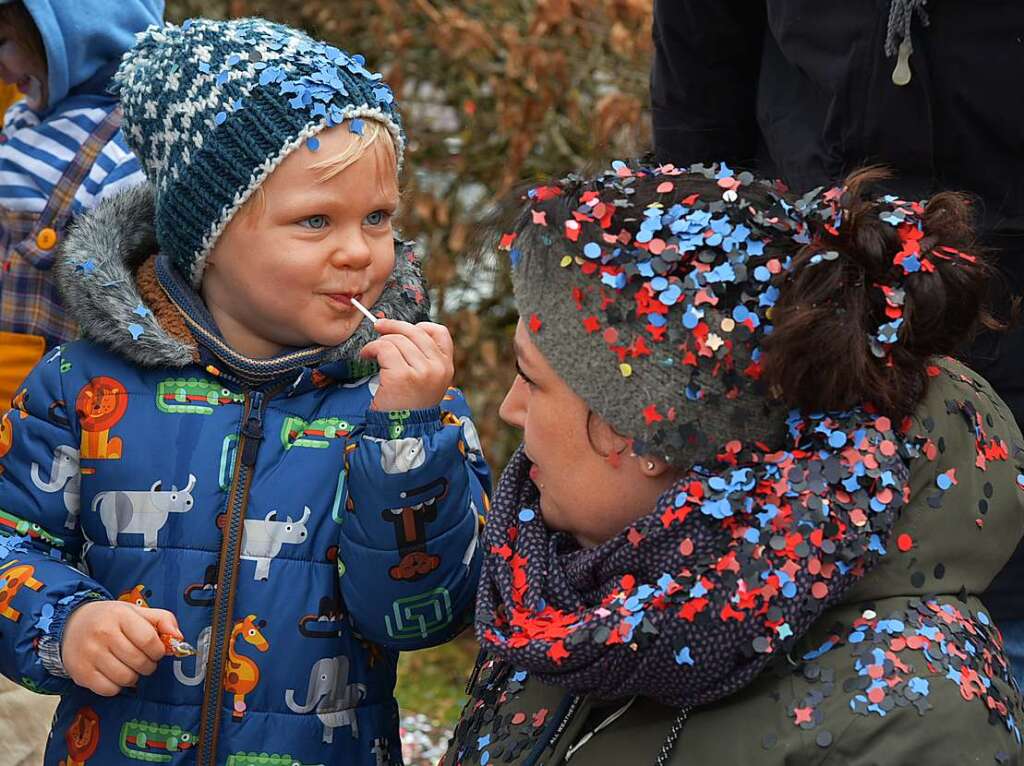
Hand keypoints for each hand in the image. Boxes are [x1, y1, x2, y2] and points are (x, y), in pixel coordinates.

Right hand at [62, 600, 180, 695]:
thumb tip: (179, 638)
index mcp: (120, 616)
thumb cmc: (111, 619)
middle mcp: (103, 634)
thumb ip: (163, 620)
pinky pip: (109, 690)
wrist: (71, 624)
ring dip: (134, 677)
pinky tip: (115, 674)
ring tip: (130, 667)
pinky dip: (117, 686)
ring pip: (126, 678)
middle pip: (139, 661)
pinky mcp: (80, 673)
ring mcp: (90, 654)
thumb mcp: (137, 612)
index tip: (157, 652)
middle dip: (149, 665)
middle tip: (144, 661)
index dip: (158, 651)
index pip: (148, 640)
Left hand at [359, 319, 454, 411]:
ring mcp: (421, 371)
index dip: (420, 326)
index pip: (440, 332)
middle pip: (415, 331)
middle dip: (393, 326)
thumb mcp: (427, 382)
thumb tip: (400, 330)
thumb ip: (423, 359)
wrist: (401, 432)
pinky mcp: (402, 376)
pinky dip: (371, 349)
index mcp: (446, 367)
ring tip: (371, 353)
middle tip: (379, 328)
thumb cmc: (408, 406)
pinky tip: (366, 356)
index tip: (403, 331)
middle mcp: (438, 368)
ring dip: (379, 342)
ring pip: (397, 339)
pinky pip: (384, 348)